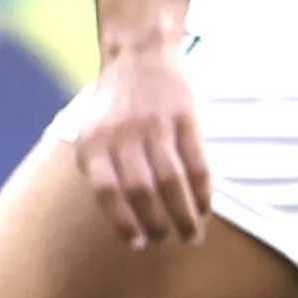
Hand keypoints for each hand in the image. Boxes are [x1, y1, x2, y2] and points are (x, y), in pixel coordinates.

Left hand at [66, 44, 211, 246]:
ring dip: (184, 214)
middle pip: (142, 190)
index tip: (136, 243)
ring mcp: (155, 125)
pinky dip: (203, 190)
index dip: (122, 221)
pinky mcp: (185, 117)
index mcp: (93, 142)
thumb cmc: (113, 106)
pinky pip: (197, 162)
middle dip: (156, 223)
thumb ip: (101, 170)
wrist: (139, 55)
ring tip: (191, 234)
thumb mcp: (92, 134)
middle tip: (165, 240)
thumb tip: (123, 220)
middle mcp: (122, 135)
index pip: (106, 191)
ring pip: (172, 180)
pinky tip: (205, 207)